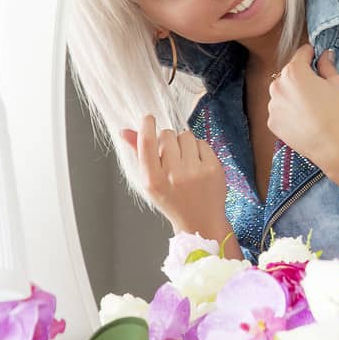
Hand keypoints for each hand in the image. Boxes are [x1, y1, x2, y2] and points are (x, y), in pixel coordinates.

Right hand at [119, 115, 228, 239]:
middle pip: (167, 135)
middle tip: (172, 156)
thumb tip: (125, 131)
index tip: (148, 118)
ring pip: (185, 135)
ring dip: (184, 143)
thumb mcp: (151, 182)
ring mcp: (195, 172)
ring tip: (185, 161)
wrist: (200, 221)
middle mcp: (174, 176)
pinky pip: (202, 142)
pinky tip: (198, 164)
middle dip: (168, 140)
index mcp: (153, 181)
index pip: (146, 144)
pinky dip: (198, 149)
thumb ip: (139, 154)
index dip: (146, 127)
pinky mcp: (213, 168)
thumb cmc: (172, 200)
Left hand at [266, 44, 338, 165]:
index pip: (301, 54)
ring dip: (293, 94)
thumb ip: (328, 66)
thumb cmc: (337, 112)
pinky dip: (289, 111)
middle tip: (317, 88)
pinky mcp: (272, 122)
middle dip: (301, 76)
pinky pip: (280, 110)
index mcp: (294, 72)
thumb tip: (325, 55)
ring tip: (310, 107)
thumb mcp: (338, 83)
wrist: (332, 145)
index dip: (311, 53)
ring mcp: (272, 105)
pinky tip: (304, 119)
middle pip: (289, 74)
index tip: (316, 56)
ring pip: (283, 92)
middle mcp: (278, 86)